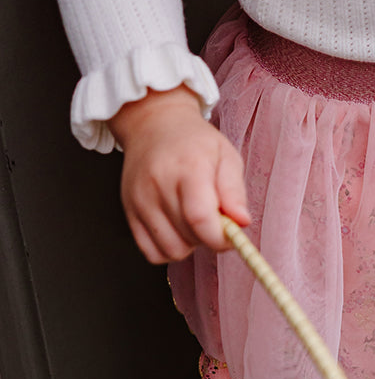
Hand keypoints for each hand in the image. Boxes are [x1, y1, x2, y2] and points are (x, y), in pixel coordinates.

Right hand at [111, 85, 249, 263]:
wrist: (153, 125)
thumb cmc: (195, 142)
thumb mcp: (226, 156)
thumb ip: (235, 191)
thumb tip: (242, 222)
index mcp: (188, 168)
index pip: (200, 218)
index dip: (220, 237)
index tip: (231, 235)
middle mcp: (158, 185)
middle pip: (188, 237)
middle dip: (208, 237)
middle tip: (213, 217)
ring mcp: (139, 200)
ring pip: (171, 250)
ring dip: (189, 244)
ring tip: (193, 220)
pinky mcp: (129, 212)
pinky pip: (151, 252)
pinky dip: (168, 248)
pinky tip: (177, 229)